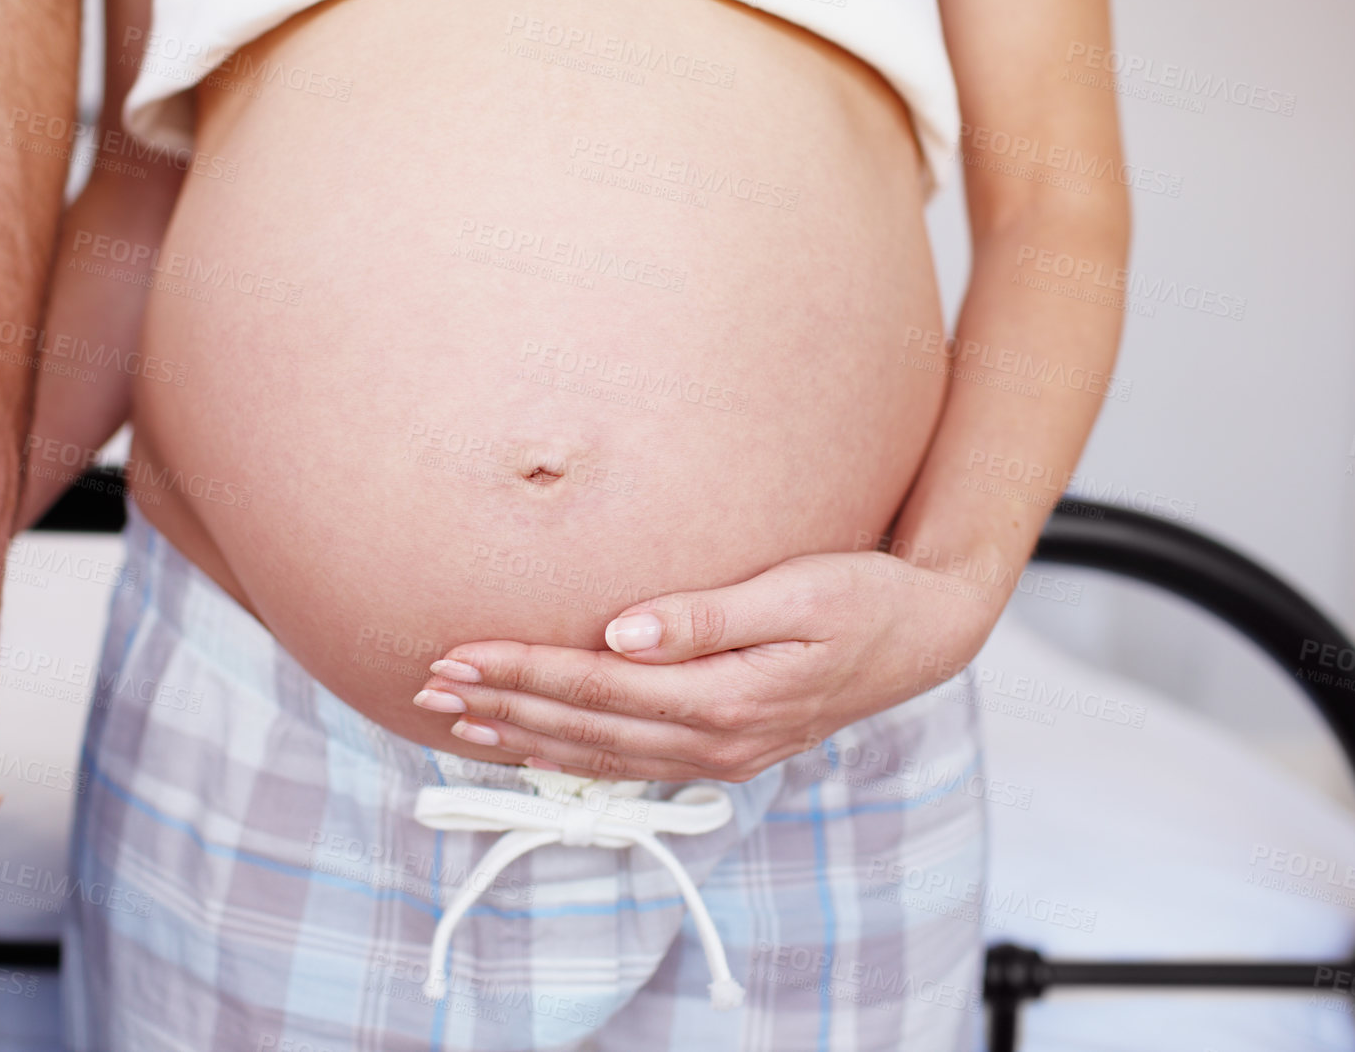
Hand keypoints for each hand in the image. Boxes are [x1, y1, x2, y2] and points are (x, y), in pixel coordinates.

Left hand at [411, 550, 1003, 782]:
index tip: (458, 653)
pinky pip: (628, 760)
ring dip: (523, 735)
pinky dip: (570, 754)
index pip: (596, 687)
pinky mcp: (724, 746)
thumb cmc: (864, 598)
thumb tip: (621, 633)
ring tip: (457, 718)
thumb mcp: (796, 594)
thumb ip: (706, 617)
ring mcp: (720, 752)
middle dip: (502, 704)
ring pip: (598, 754)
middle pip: (583, 727)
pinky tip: (532, 742)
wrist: (926, 634)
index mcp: (726, 698)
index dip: (522, 671)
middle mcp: (715, 738)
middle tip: (428, 683)